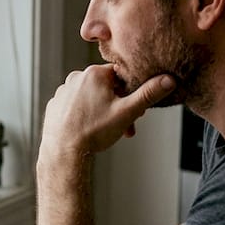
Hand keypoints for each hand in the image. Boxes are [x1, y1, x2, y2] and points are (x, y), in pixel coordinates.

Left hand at [41, 66, 174, 157]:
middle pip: (105, 87)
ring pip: (90, 97)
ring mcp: (63, 91)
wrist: (63, 151)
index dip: (131, 92)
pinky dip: (84, 114)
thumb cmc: (95, 131)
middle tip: (124, 125)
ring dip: (102, 110)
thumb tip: (169, 79)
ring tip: (105, 130)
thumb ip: (148, 94)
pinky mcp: (54, 104)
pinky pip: (75, 105)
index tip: (134, 110)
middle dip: (118, 105)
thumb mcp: (127, 112)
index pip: (121, 75)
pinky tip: (88, 129)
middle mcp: (76, 77)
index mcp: (94, 73)